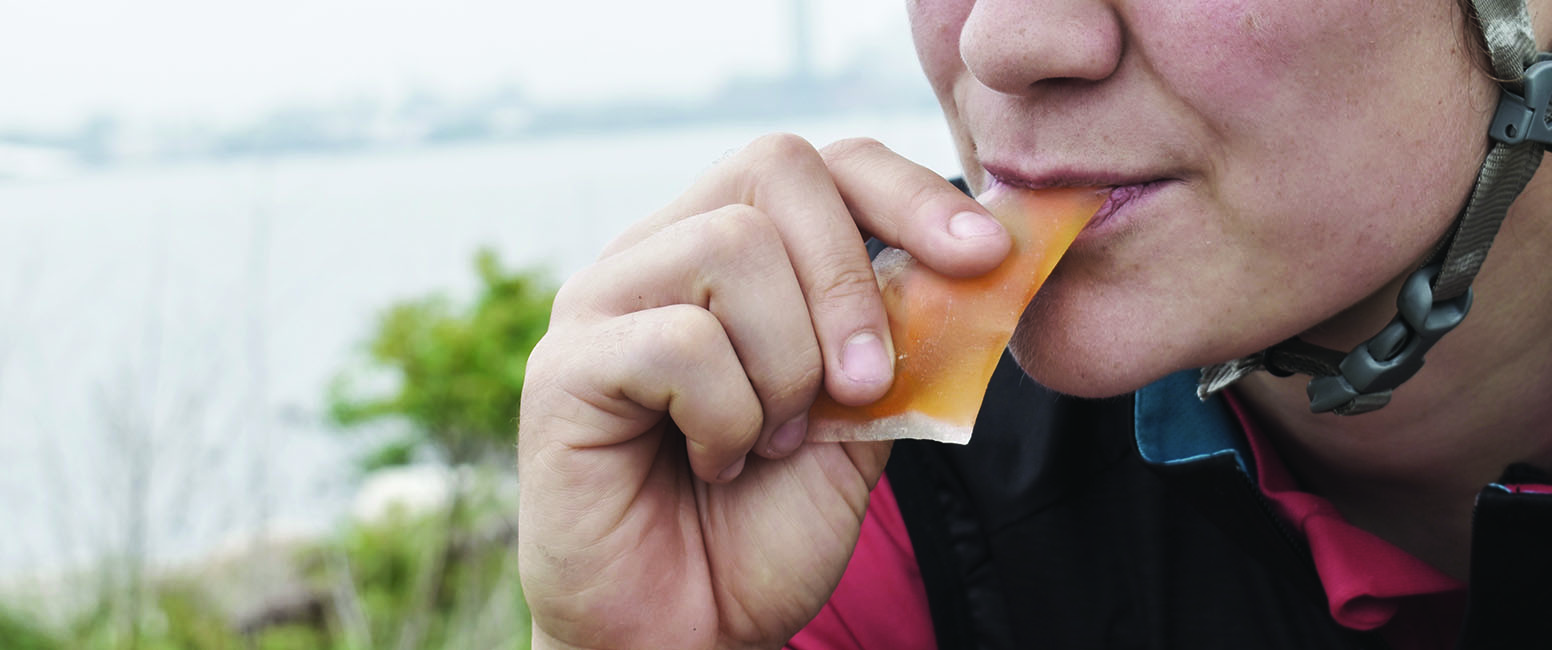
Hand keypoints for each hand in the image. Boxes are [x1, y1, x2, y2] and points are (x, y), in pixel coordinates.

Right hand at [517, 134, 1008, 648]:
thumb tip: (977, 257)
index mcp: (728, 250)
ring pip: (730, 249)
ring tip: (770, 441)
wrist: (692, 632)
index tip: (986, 257)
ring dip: (785, 365)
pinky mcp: (564, 366)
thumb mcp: (866, 415)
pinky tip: (716, 464)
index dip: (909, 192)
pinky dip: (728, 417)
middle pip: (775, 168)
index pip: (821, 163)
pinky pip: (680, 341)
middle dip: (849, 281)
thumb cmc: (766, 525)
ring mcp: (602, 300)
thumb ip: (900, 331)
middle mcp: (658, 252)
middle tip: (864, 387)